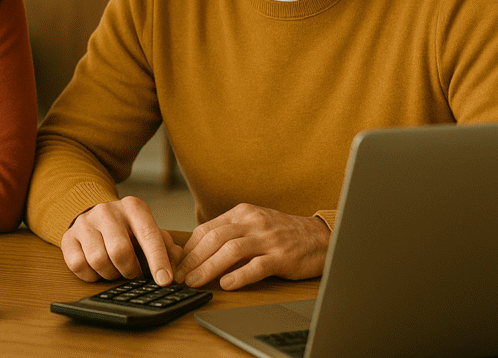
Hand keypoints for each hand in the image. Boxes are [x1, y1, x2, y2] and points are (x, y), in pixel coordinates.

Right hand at [60, 196, 182, 285]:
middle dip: (130, 270)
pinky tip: (98, 269)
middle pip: (120, 251)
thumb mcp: (148, 230)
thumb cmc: (127, 228)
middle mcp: (107, 211)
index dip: (158, 260)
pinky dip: (91, 275)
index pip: (148, 235)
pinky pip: (78, 265)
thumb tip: (178, 267)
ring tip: (115, 269)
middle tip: (133, 274)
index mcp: (133, 207)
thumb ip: (166, 247)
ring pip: (98, 260)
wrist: (94, 214)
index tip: (164, 280)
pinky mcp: (68, 237)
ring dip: (111, 274)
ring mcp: (85, 222)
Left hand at [176, 203, 329, 289]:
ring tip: (195, 282)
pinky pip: (257, 266)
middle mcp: (253, 222)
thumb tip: (198, 253)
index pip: (206, 229)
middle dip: (193, 259)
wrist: (320, 236)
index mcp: (242, 213)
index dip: (188, 248)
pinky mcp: (282, 256)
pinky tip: (226, 285)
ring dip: (208, 267)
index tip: (177, 264)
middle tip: (179, 277)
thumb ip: (230, 233)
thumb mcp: (254, 224)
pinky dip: (239, 276)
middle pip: (214, 239)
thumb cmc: (283, 233)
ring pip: (231, 250)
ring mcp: (268, 239)